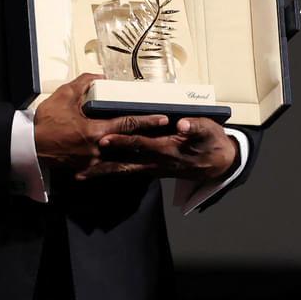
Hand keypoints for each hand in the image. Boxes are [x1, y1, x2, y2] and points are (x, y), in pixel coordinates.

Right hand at [34, 73, 168, 172]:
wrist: (31, 146)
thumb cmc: (45, 124)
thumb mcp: (63, 96)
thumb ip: (83, 84)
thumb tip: (98, 78)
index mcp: (95, 131)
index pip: (128, 124)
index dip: (147, 120)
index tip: (163, 118)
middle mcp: (98, 148)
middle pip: (130, 143)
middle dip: (148, 138)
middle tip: (164, 134)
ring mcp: (93, 161)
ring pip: (119, 154)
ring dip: (134, 149)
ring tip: (147, 144)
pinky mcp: (87, 167)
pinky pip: (106, 162)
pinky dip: (116, 158)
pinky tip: (123, 155)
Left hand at [76, 117, 239, 181]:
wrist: (220, 162)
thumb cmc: (211, 142)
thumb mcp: (208, 130)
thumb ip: (194, 127)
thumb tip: (182, 123)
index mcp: (166, 149)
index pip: (139, 144)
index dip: (121, 141)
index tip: (103, 139)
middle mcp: (156, 162)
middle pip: (124, 164)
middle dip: (102, 167)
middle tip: (80, 169)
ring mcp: (153, 168)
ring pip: (124, 171)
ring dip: (103, 173)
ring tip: (81, 176)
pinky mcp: (152, 169)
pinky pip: (129, 171)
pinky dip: (113, 172)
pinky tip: (98, 172)